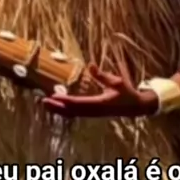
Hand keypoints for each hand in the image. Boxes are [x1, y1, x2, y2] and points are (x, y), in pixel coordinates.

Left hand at [42, 64, 158, 118]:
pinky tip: (57, 106)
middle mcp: (94, 111)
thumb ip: (102, 75)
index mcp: (99, 104)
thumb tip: (90, 65)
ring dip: (58, 109)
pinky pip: (76, 113)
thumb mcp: (117, 82)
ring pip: (72, 113)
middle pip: (71, 110)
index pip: (78, 103)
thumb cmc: (127, 93)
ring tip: (45, 104)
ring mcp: (93, 114)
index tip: (53, 96)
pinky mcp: (93, 113)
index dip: (65, 100)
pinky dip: (65, 110)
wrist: (136, 107)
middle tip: (42, 101)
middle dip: (56, 106)